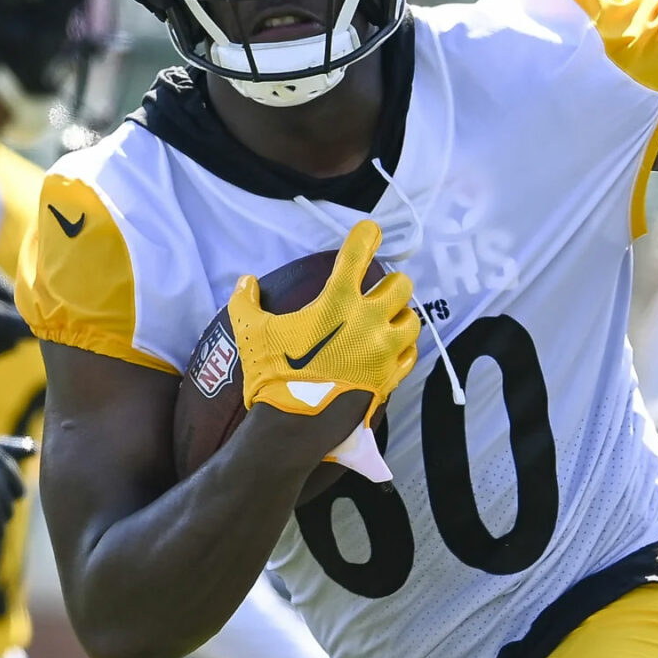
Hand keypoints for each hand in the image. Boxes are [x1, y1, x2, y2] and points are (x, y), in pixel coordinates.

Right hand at [227, 220, 420, 422]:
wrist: (293, 427)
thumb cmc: (272, 375)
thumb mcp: (250, 333)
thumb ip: (246, 302)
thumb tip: (245, 282)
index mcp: (337, 303)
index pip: (358, 254)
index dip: (366, 235)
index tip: (370, 230)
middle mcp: (368, 321)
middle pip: (400, 285)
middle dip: (390, 283)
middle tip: (376, 290)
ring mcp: (384, 350)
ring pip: (411, 319)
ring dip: (400, 316)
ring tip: (386, 320)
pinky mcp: (391, 377)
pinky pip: (411, 353)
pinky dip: (403, 347)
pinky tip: (390, 348)